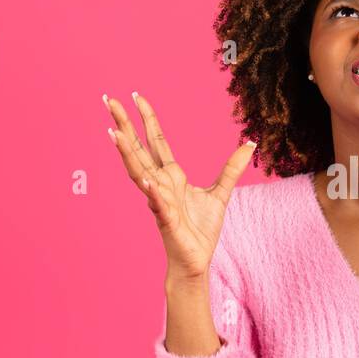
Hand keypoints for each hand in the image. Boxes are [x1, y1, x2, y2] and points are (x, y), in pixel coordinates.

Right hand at [104, 92, 255, 281]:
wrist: (196, 260)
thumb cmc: (201, 230)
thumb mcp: (221, 193)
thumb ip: (232, 168)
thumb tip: (249, 144)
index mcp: (171, 175)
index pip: (155, 141)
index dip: (147, 119)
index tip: (136, 96)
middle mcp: (160, 184)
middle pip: (138, 149)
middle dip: (124, 125)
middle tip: (109, 100)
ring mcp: (159, 200)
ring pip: (139, 172)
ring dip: (126, 152)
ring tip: (114, 132)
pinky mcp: (167, 219)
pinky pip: (158, 203)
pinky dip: (153, 192)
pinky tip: (146, 180)